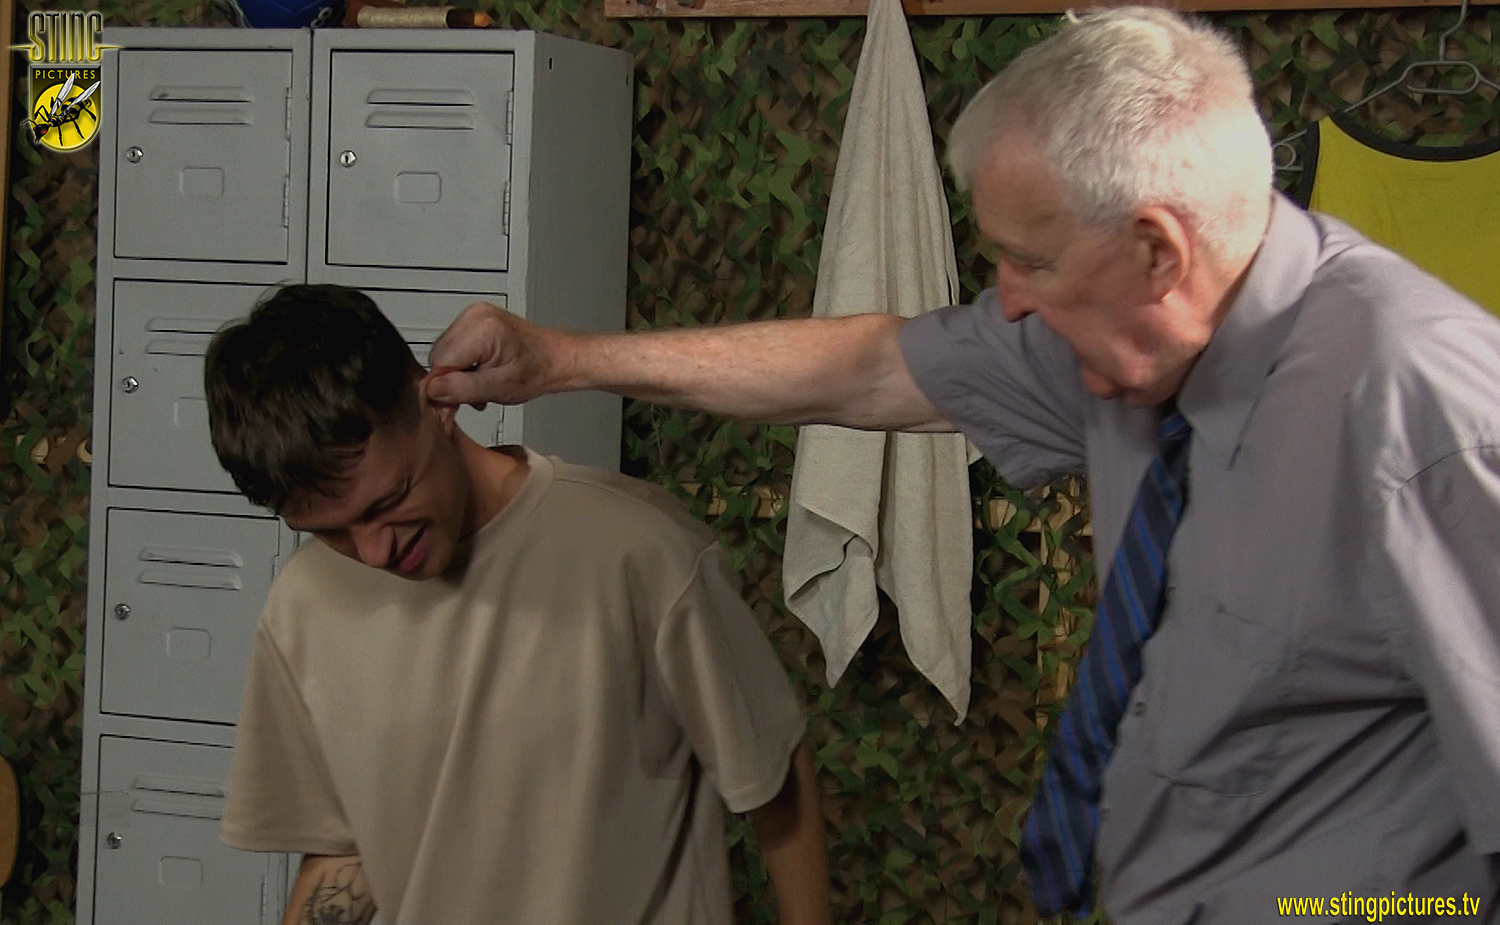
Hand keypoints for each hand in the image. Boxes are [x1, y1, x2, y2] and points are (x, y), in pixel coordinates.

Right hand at [427, 301, 564, 408]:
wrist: (554, 358)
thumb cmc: (537, 371)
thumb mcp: (500, 388)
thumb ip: (462, 388)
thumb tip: (432, 390)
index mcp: (483, 329)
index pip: (440, 362)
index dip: (445, 387)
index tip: (456, 403)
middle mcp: (475, 315)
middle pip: (439, 356)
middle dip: (452, 380)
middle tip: (476, 394)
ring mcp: (474, 315)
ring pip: (443, 353)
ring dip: (457, 374)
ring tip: (482, 382)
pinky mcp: (474, 320)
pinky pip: (453, 347)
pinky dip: (462, 364)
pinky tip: (480, 372)